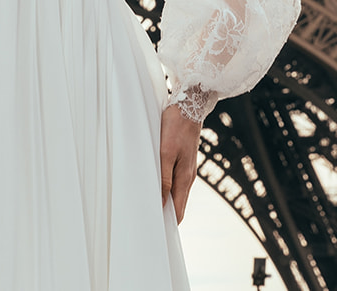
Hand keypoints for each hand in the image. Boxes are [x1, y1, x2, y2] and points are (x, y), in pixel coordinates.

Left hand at [158, 104, 201, 222]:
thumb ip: (164, 177)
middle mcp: (188, 176)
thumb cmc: (175, 127)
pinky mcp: (184, 160)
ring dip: (165, 200)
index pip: (178, 211)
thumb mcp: (166, 152)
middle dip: (165, 214)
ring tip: (149, 206)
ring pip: (176, 192)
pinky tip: (156, 185)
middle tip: (147, 221)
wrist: (189, 105)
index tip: (155, 231)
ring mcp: (187, 168)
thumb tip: (161, 201)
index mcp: (185, 178)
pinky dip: (166, 187)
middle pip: (177, 204)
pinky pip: (175, 180)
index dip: (168, 223)